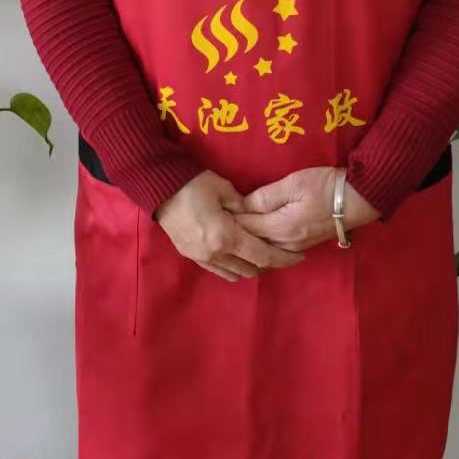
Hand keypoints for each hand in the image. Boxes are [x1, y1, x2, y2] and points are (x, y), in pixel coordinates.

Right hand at [154, 169, 306, 283]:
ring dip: (250, 267)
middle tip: (279, 251)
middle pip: (251, 269)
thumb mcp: (225, 189)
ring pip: (235, 273)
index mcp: (226, 237)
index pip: (263, 255)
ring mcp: (202, 258)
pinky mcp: (192, 256)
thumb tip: (256, 215)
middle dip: (268, 263)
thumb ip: (245, 206)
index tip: (298, 257)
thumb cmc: (194, 184)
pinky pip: (219, 270)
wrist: (160, 189)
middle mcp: (215, 254)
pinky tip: (238, 254)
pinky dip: (233, 266)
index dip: (283, 258)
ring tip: (259, 253)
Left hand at [232, 166, 381, 252]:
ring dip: (246, 242)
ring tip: (232, 228)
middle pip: (250, 245)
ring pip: (261, 251)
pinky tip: (254, 235)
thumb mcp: (293, 183)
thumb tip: (243, 206)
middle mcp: (284, 244)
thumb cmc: (324, 186)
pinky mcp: (300, 245)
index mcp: (280, 228)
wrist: (355, 199)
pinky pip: (273, 250)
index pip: (244, 228)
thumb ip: (265, 196)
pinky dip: (260, 245)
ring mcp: (293, 247)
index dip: (228, 220)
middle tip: (218, 221)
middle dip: (234, 234)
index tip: (214, 211)